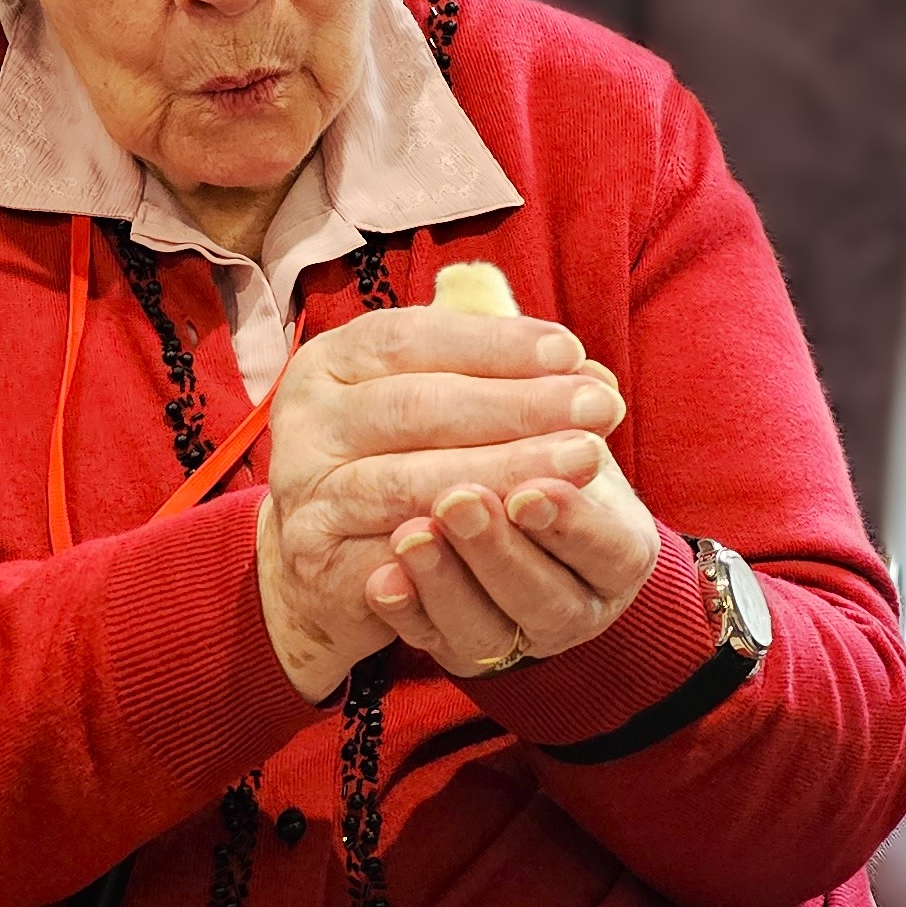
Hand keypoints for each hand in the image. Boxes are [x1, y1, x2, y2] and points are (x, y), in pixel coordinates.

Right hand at [257, 306, 625, 702]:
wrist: (325, 556)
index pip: (408, 339)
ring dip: (501, 471)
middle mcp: (306, 424)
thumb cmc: (398, 456)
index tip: (570, 351)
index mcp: (328, 364)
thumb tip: (589, 372)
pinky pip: (395, 556)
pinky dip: (458, 551)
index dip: (491, 343)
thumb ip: (497, 376)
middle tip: (599, 406)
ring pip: (405, 483)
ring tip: (584, 460)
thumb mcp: (435, 399)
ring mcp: (307, 497)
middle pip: (413, 407)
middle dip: (514, 406)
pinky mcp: (320, 567)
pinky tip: (520, 537)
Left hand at [361, 435, 659, 679]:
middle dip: (497, 549)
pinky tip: (381, 581)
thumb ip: (574, 407)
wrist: (515, 515)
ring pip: (483, 628)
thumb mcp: (572, 427)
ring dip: (445, 580)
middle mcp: (573, 607)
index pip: (609, 551)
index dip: (573, 524)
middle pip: (544, 598)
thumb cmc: (548, 451)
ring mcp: (511, 634)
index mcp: (619, 554)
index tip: (531, 490)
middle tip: (458, 502)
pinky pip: (427, 640)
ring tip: (411, 535)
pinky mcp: (450, 642)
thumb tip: (583, 376)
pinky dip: (406, 612)